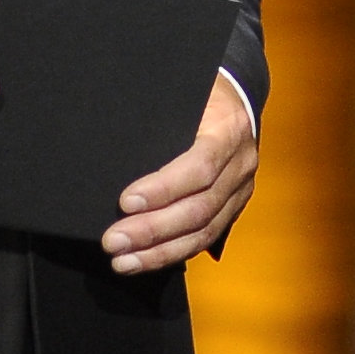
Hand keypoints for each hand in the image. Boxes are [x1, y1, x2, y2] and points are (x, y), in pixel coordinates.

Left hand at [100, 74, 257, 272]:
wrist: (237, 100)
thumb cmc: (202, 94)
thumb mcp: (186, 93)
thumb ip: (160, 117)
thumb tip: (113, 140)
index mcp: (230, 129)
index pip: (200, 166)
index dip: (163, 188)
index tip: (125, 201)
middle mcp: (241, 164)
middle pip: (199, 208)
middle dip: (152, 229)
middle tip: (113, 240)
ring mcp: (240, 191)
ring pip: (202, 232)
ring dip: (159, 252)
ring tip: (122, 260)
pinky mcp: (233, 209)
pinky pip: (204, 239)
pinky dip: (171, 253)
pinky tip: (143, 260)